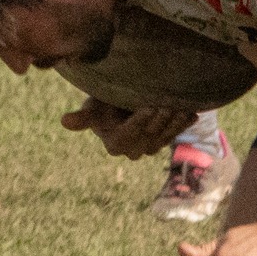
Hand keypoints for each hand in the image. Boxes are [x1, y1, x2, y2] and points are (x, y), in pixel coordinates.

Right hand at [60, 99, 196, 158]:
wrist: (120, 107)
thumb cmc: (103, 105)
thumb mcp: (94, 109)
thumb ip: (83, 118)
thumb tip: (64, 121)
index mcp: (114, 145)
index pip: (129, 134)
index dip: (139, 121)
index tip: (149, 107)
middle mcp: (133, 152)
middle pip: (148, 135)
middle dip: (159, 119)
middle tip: (169, 104)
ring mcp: (150, 149)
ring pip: (164, 136)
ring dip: (174, 123)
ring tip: (182, 107)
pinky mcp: (163, 142)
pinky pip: (174, 134)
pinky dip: (183, 124)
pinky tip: (192, 115)